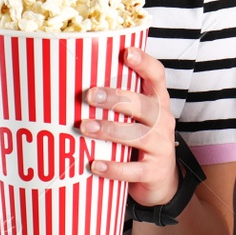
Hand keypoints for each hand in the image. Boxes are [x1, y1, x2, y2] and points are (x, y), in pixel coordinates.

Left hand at [81, 47, 178, 208]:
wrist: (160, 181)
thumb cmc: (139, 141)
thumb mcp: (135, 118)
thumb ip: (117, 102)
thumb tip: (72, 81)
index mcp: (158, 102)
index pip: (157, 77)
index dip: (144, 63)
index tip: (126, 53)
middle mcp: (163, 121)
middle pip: (145, 105)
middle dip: (117, 98)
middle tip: (90, 95)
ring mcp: (161, 147)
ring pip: (138, 136)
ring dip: (109, 130)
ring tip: (84, 127)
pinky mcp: (154, 171)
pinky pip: (133, 170)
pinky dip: (113, 168)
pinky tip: (94, 165)